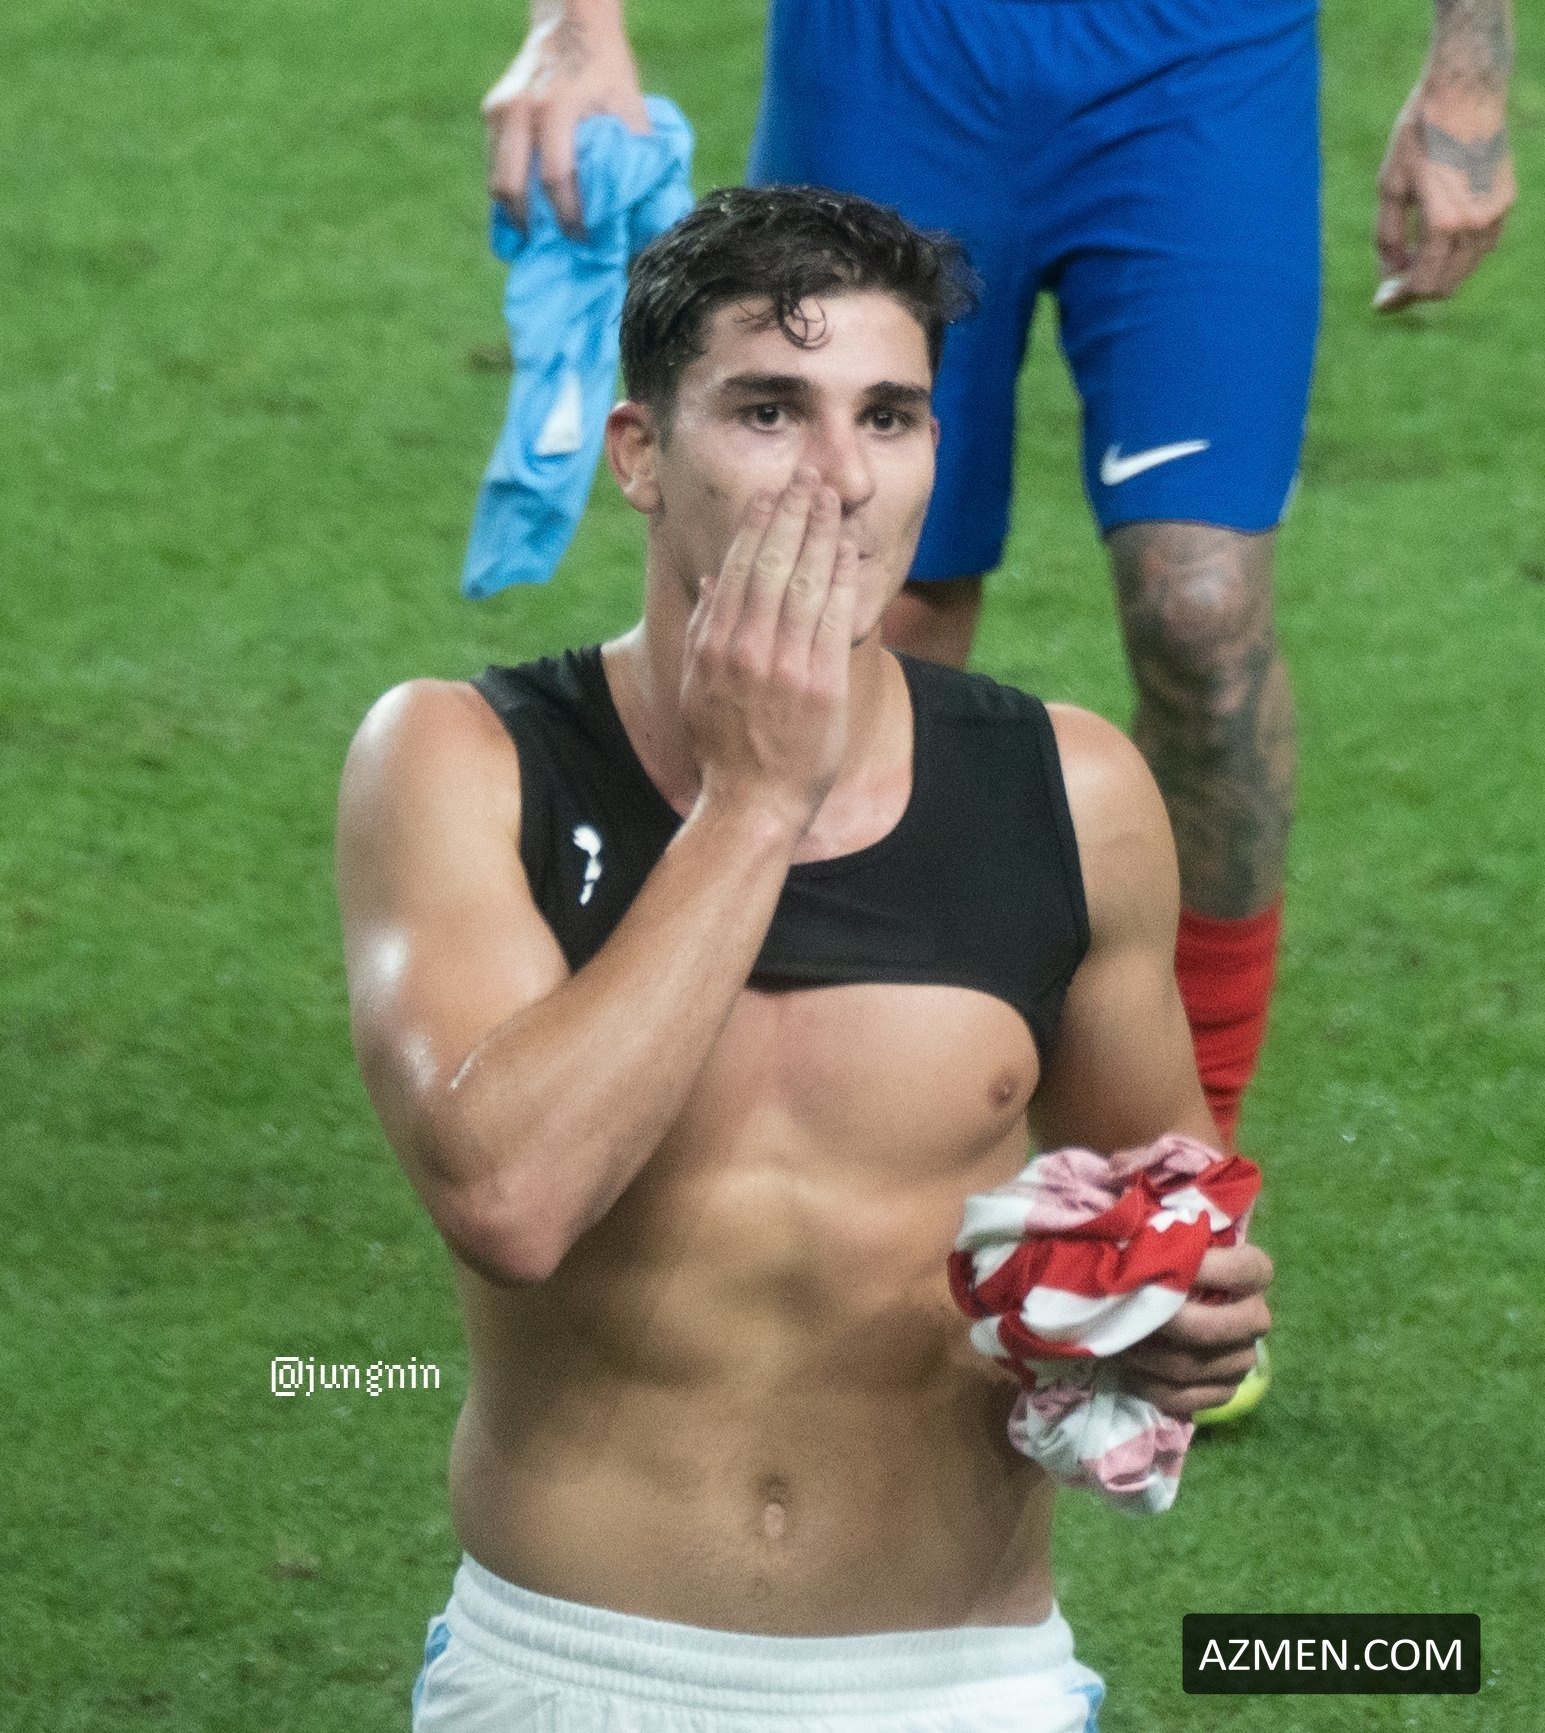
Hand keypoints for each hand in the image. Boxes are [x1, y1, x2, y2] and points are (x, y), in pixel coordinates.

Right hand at [483, 10, 648, 233]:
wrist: (572, 22)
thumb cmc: (607, 71)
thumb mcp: (631, 108)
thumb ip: (636, 159)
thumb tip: (646, 216)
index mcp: (556, 109)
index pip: (556, 178)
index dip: (568, 216)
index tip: (582, 240)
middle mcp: (521, 110)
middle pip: (511, 186)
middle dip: (527, 225)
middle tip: (545, 248)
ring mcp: (501, 110)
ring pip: (495, 178)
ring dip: (512, 213)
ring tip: (531, 236)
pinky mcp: (492, 111)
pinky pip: (493, 162)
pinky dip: (506, 189)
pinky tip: (523, 209)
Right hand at [681, 469, 858, 837]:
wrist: (753, 802)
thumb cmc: (725, 748)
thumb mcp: (698, 687)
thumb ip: (706, 630)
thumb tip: (715, 580)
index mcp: (715, 646)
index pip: (737, 569)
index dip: (756, 525)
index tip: (770, 493)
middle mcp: (746, 651)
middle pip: (770, 565)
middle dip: (791, 514)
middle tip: (806, 477)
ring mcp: (785, 667)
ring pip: (803, 582)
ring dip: (818, 533)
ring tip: (829, 498)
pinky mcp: (821, 684)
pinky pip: (832, 617)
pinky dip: (840, 577)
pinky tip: (847, 547)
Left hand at [1118, 1241, 1272, 1418]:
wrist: (1170, 1303)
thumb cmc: (1167, 1262)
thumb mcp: (1170, 1237)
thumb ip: (1168, 1233)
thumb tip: (1142, 1233)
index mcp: (1254, 1273)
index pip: (1248, 1270)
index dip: (1210, 1269)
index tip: (1166, 1265)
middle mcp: (1256, 1317)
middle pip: (1216, 1328)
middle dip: (1167, 1324)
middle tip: (1132, 1314)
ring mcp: (1244, 1359)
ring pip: (1195, 1365)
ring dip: (1150, 1356)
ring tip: (1120, 1339)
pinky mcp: (1225, 1391)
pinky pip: (1188, 1398)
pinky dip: (1152, 1386)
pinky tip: (1130, 1370)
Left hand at [1373, 86, 1515, 311]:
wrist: (1466, 90)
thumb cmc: (1419, 133)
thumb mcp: (1390, 186)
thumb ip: (1388, 236)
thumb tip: (1389, 274)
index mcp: (1444, 223)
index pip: (1423, 283)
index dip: (1398, 299)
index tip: (1380, 304)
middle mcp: (1476, 223)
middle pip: (1445, 284)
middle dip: (1416, 292)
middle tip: (1391, 287)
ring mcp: (1496, 212)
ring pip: (1465, 268)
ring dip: (1437, 274)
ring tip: (1409, 263)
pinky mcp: (1505, 199)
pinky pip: (1481, 246)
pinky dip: (1456, 255)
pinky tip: (1434, 243)